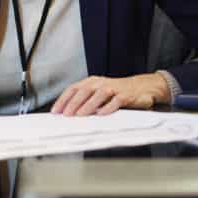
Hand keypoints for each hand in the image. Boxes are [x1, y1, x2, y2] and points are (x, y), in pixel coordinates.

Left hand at [51, 73, 169, 116]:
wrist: (141, 87)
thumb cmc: (116, 91)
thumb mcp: (98, 92)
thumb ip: (85, 100)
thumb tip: (67, 114)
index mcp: (91, 82)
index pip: (73, 89)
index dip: (63, 99)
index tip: (55, 111)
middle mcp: (101, 83)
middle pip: (84, 91)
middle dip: (73, 103)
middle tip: (66, 115)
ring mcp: (114, 88)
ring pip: (99, 95)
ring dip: (88, 105)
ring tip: (80, 115)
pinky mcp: (126, 95)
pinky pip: (116, 101)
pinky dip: (108, 107)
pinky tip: (102, 114)